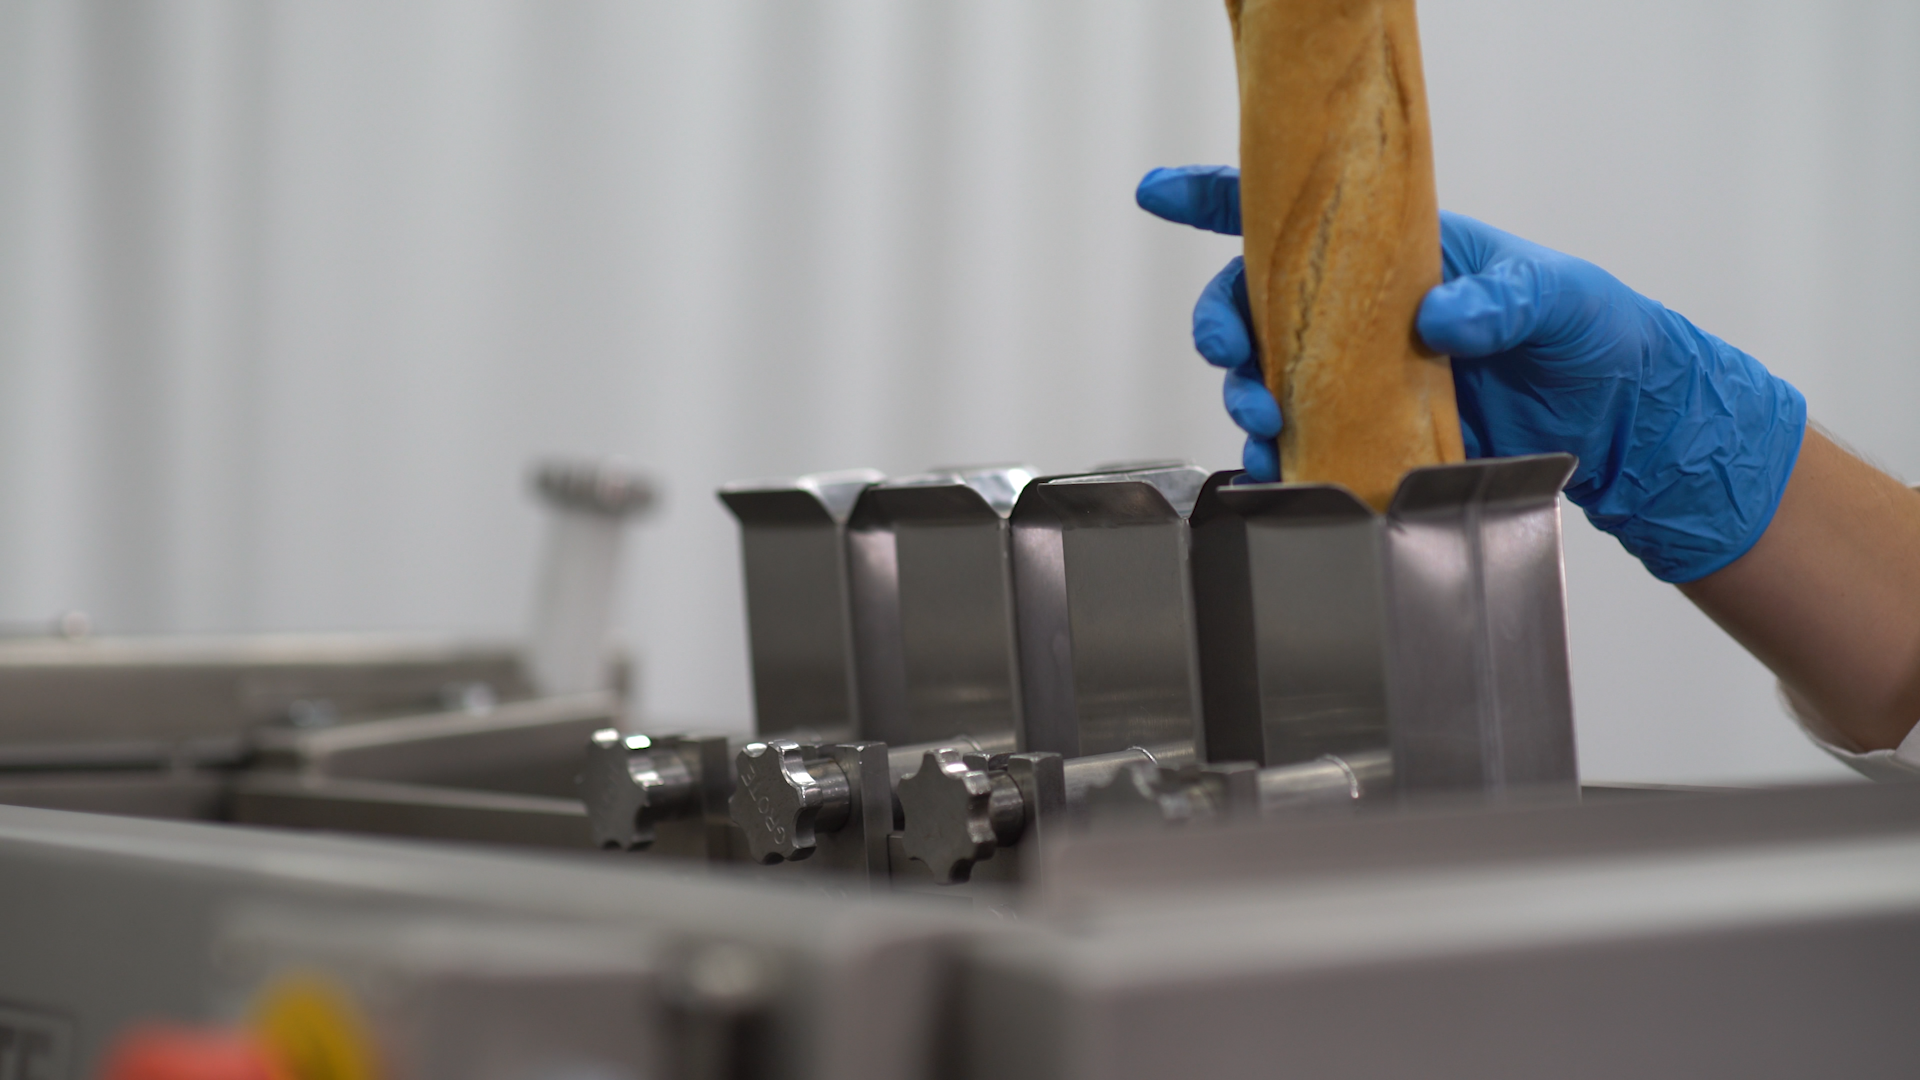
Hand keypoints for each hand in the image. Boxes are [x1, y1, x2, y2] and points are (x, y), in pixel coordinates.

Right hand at [1137, 164, 1804, 582]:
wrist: (1615, 420)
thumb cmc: (1590, 333)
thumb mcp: (1557, 297)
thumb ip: (1500, 300)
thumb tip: (1437, 318)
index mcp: (1393, 253)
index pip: (1291, 215)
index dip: (1214, 199)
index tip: (1157, 193)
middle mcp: (1359, 311)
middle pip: (1252, 302)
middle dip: (1221, 326)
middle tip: (1235, 359)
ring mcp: (1358, 374)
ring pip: (1264, 376)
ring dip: (1244, 397)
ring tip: (1267, 425)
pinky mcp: (1369, 435)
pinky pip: (1299, 442)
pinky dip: (1277, 457)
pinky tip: (1282, 470)